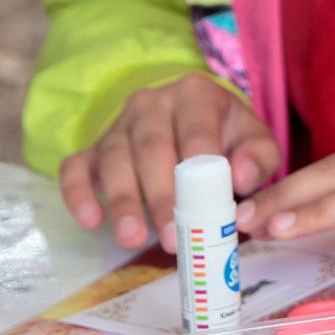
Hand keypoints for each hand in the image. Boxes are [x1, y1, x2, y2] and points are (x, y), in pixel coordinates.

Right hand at [58, 74, 279, 252]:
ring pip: (114, 159)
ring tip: (131, 238)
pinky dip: (77, 193)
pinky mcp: (93, 148)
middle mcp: (152, 103)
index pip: (195, 133)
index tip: (204, 213)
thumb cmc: (227, 136)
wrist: (194, 120)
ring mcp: (118, 125)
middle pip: (152, 148)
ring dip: (122, 200)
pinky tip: (90, 220)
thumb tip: (240, 179)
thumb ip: (258, 156)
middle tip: (172, 239)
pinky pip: (76, 167)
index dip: (198, 175)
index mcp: (195, 95)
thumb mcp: (255, 140)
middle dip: (161, 196)